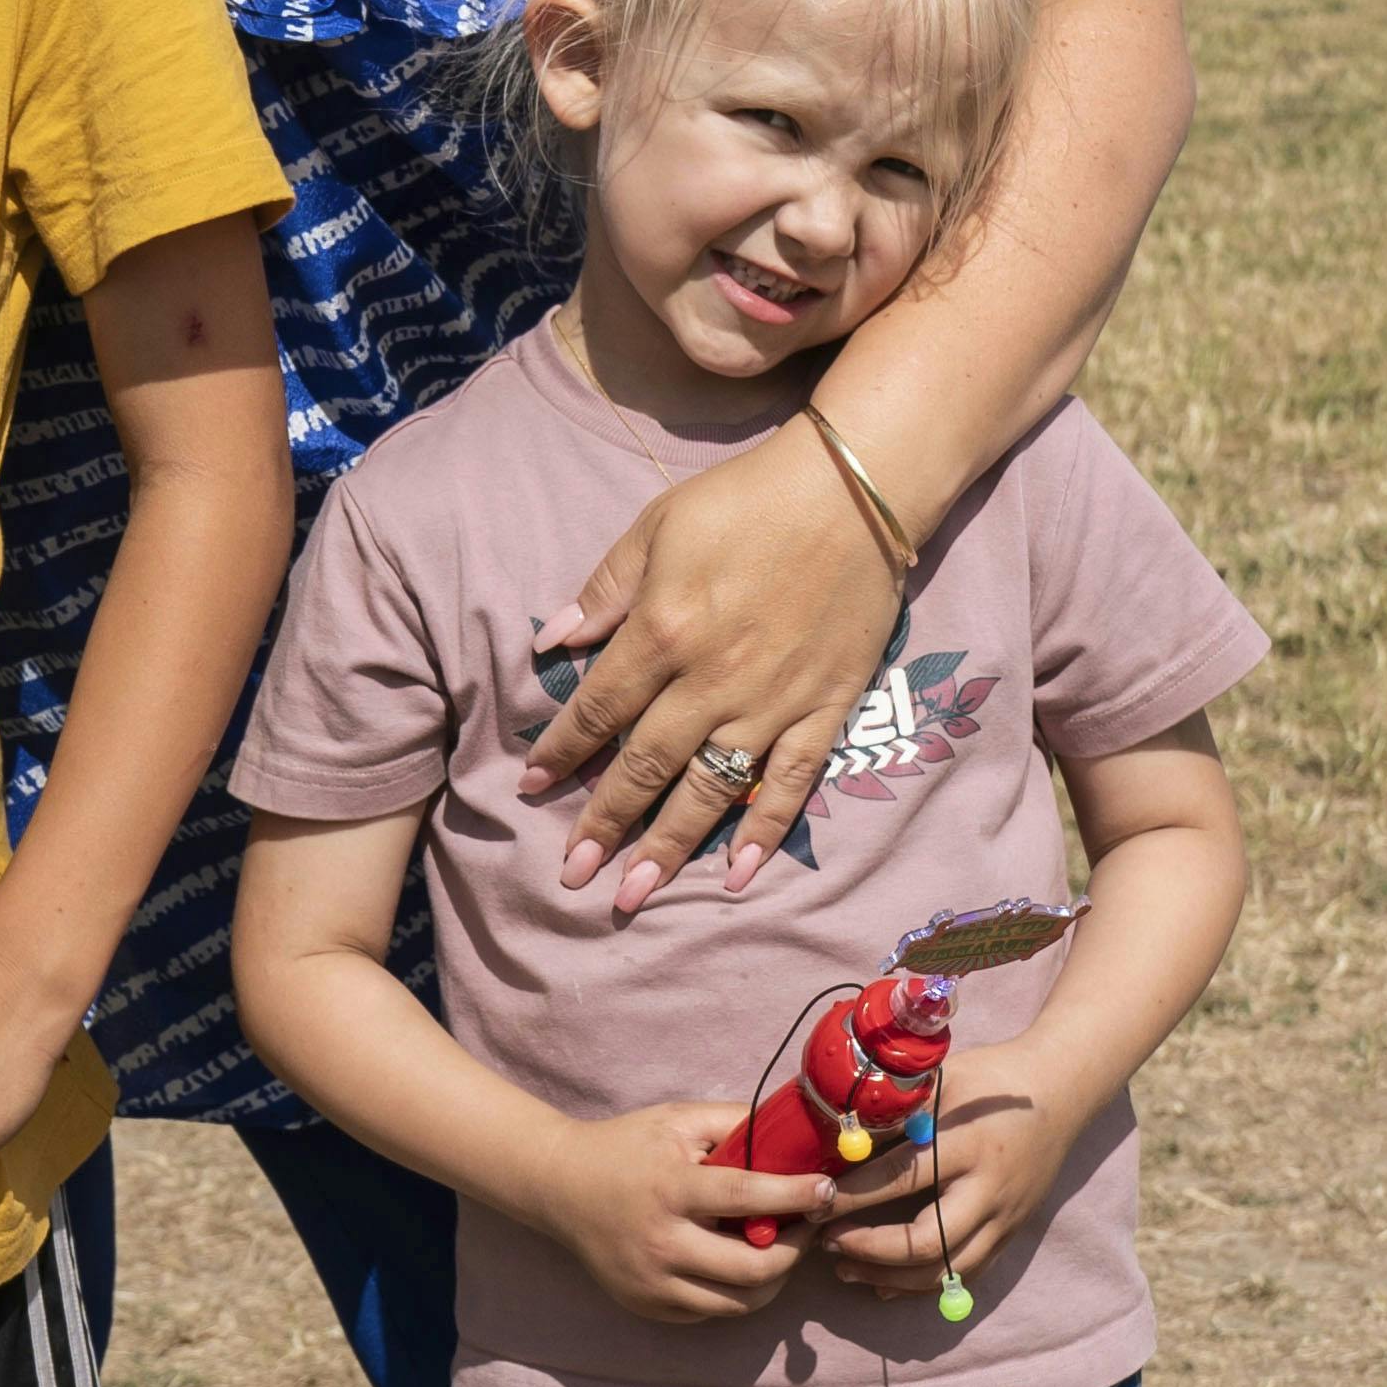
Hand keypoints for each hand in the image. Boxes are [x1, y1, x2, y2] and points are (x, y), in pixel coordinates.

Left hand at [515, 420, 901, 907]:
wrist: (854, 491)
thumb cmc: (747, 499)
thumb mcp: (657, 525)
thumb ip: (605, 590)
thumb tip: (553, 643)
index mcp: (663, 630)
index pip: (598, 709)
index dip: (562, 752)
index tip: (531, 789)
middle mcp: (712, 680)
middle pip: (645, 766)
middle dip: (603, 825)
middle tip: (571, 874)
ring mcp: (772, 702)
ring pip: (709, 790)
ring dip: (668, 848)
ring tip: (631, 895)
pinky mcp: (825, 709)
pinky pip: (790, 783)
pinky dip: (764, 832)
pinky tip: (738, 875)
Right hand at [530, 1101, 832, 1324]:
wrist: (559, 1187)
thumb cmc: (626, 1147)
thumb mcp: (678, 1120)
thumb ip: (737, 1123)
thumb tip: (797, 1133)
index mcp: (670, 1190)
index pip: (746, 1198)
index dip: (795, 1196)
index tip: (827, 1190)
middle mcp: (661, 1245)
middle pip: (754, 1269)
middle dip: (795, 1250)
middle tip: (807, 1226)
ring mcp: (653, 1284)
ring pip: (740, 1303)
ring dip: (773, 1279)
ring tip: (778, 1248)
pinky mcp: (649, 1307)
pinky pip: (712, 1311)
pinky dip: (736, 1291)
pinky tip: (737, 1263)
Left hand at [813, 1056, 1074, 1298]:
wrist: (1060, 1093)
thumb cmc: (990, 1080)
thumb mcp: (942, 1080)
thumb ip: (896, 1112)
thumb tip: (838, 1141)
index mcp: (969, 1144)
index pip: (903, 1178)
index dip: (854, 1195)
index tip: (815, 1202)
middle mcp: (991, 1190)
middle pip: (927, 1241)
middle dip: (869, 1249)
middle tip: (826, 1241)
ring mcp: (1005, 1218)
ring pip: (946, 1271)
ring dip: (889, 1278)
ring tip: (845, 1269)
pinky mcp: (1011, 1235)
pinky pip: (965, 1276)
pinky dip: (922, 1286)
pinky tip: (884, 1285)